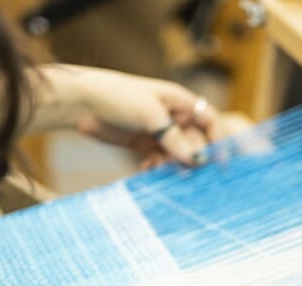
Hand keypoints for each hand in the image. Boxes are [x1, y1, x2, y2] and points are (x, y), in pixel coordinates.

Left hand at [35, 65, 220, 167]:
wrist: (83, 103)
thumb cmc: (119, 97)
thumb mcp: (151, 116)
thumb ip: (175, 139)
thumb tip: (198, 160)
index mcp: (180, 102)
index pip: (209, 121)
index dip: (218, 140)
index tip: (218, 163)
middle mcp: (173, 117)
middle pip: (194, 142)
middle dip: (190, 158)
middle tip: (184, 171)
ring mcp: (158, 132)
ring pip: (176, 155)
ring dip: (172, 166)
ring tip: (161, 171)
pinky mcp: (143, 144)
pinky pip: (159, 160)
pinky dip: (157, 168)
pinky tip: (149, 170)